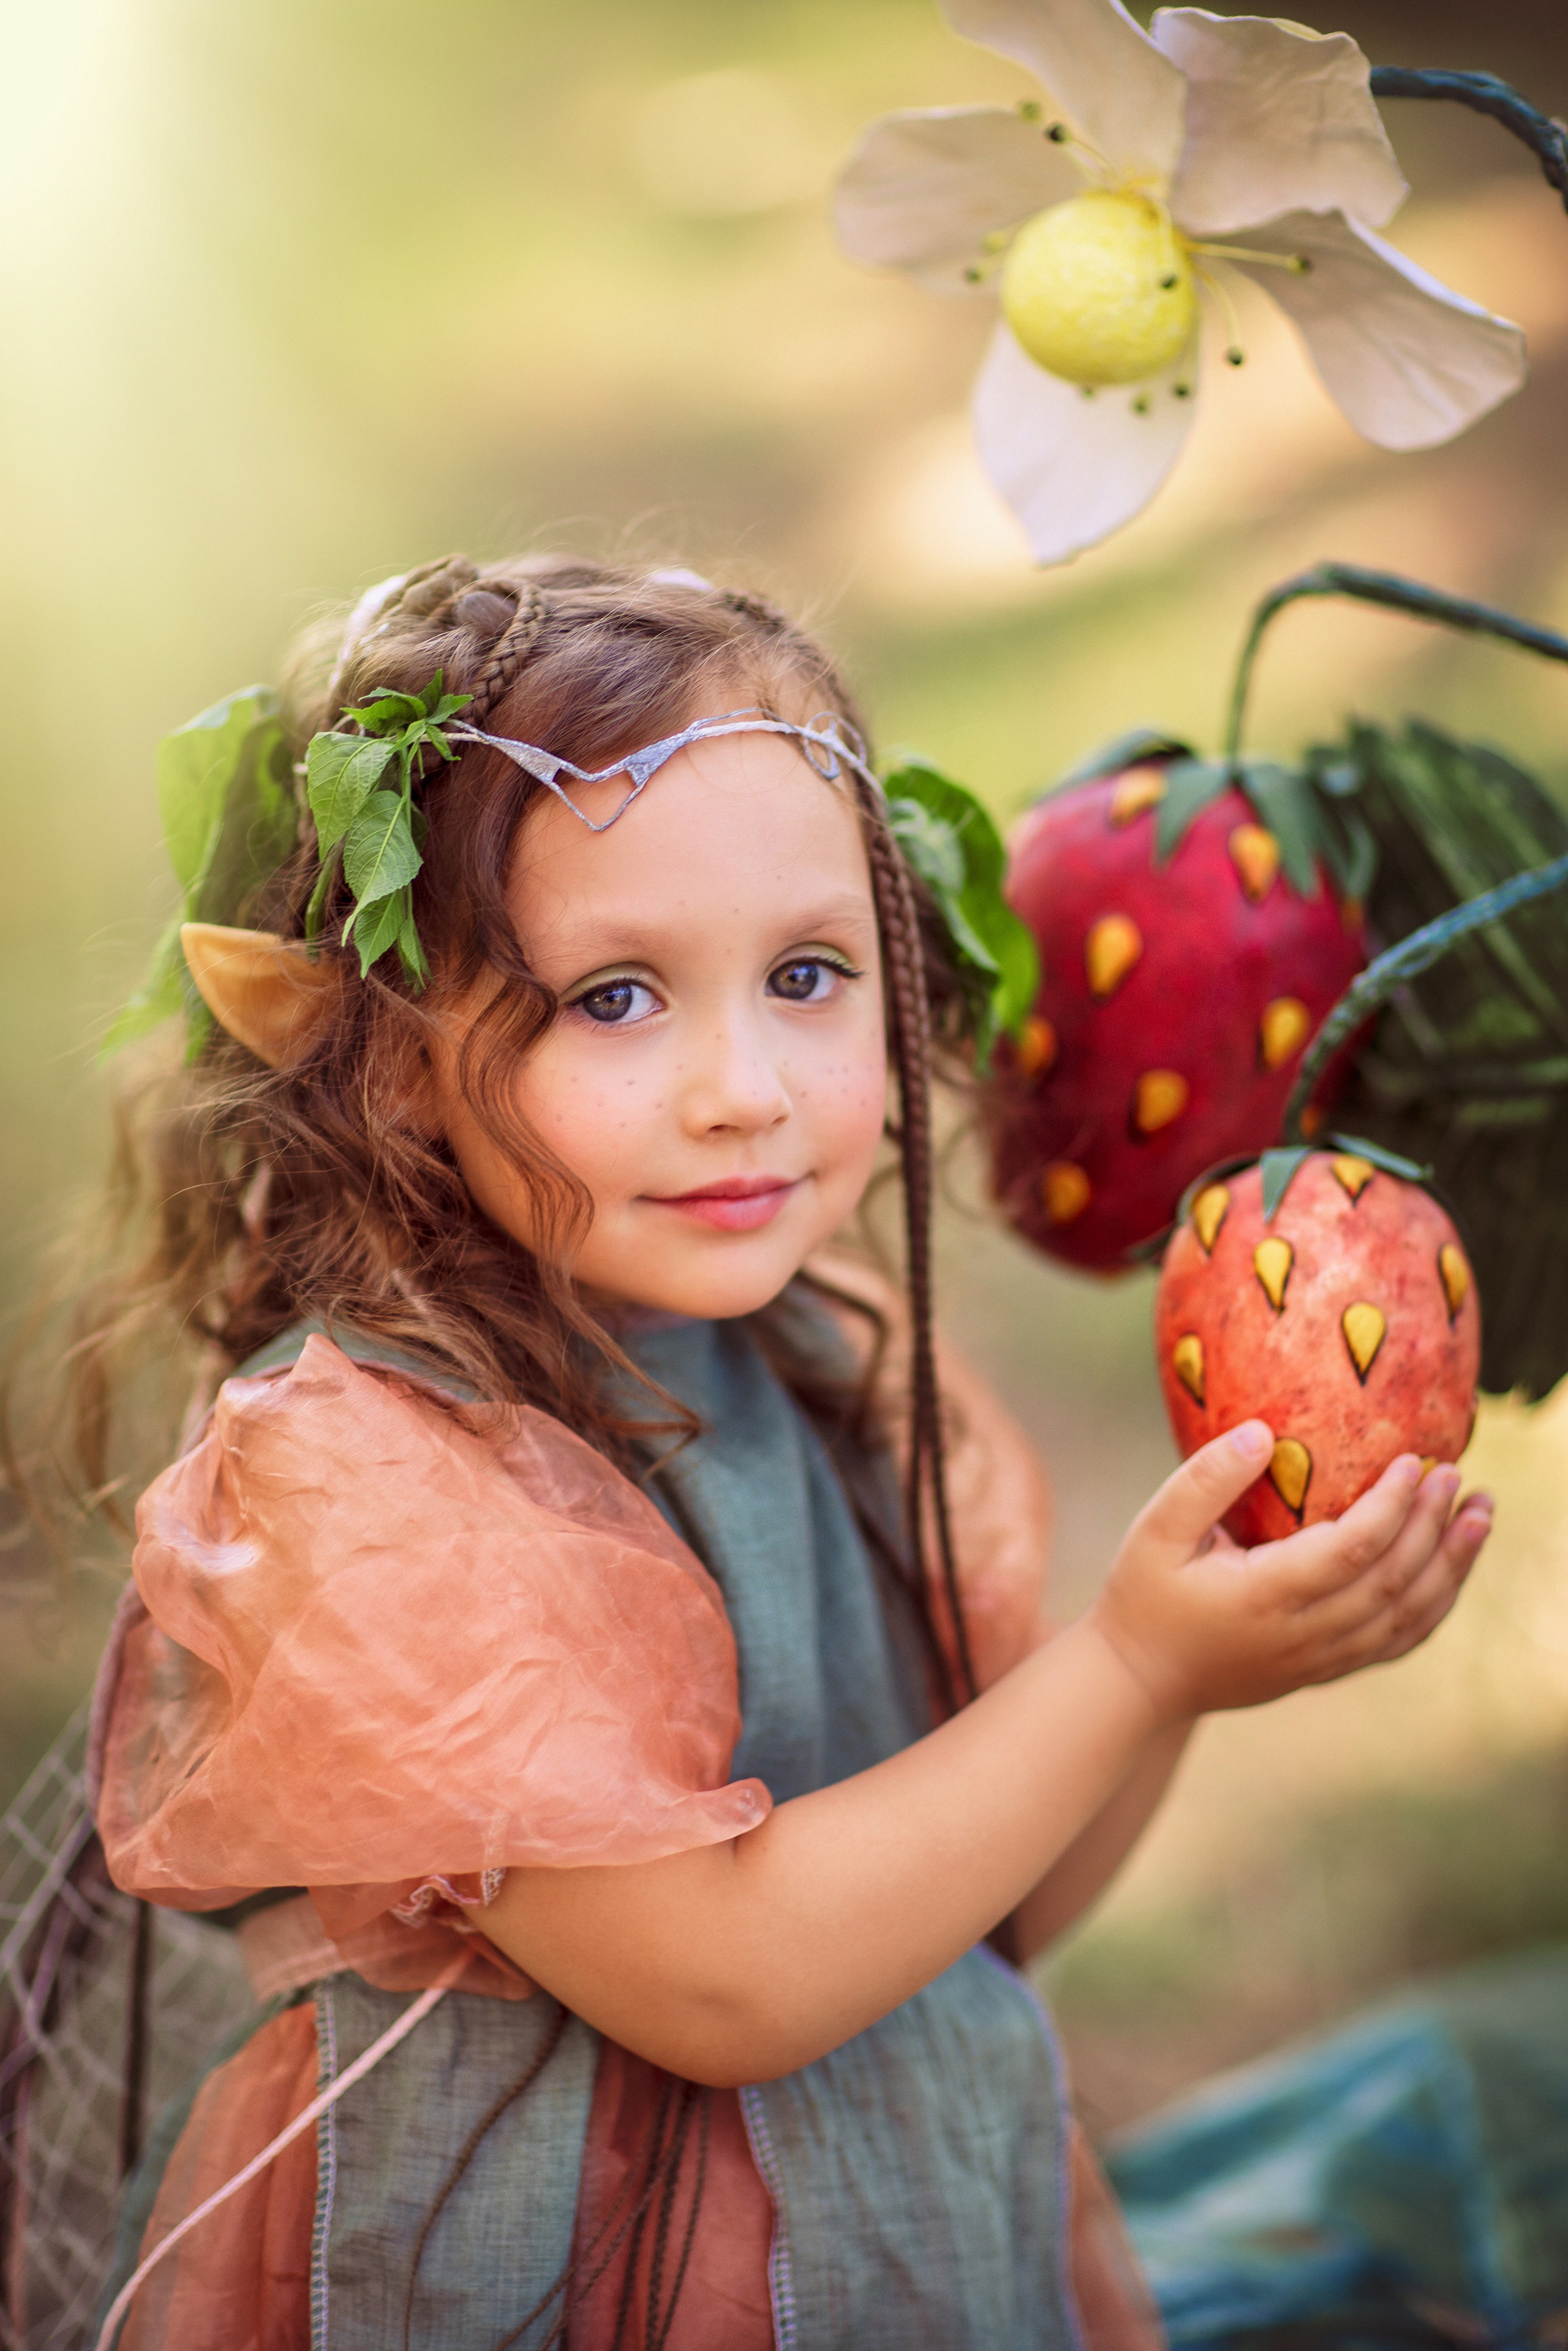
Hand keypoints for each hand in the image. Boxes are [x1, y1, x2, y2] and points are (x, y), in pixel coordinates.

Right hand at [1086, 1423, 1491, 1725]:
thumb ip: (1206, 1479)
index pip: (1351, 1550)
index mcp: (1265, 1596)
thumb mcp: (1155, 1528)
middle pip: (1392, 1581)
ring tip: (1480, 1517)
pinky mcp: (1325, 1670)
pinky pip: (1396, 1642)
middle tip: (1458, 1474)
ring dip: (1450, 1566)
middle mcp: (1303, 1635)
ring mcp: (1320, 1660)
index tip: (1414, 1461)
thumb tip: (1263, 1433)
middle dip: (1433, 1525)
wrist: (1140, 1678)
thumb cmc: (1143, 1593)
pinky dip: (1433, 1606)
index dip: (1392, 1506)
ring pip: (1406, 1616)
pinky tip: (1450, 1571)